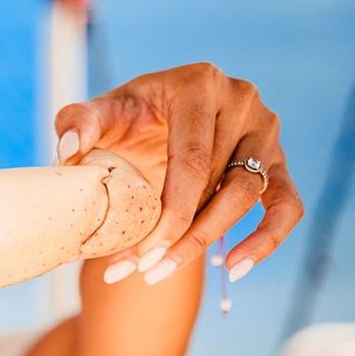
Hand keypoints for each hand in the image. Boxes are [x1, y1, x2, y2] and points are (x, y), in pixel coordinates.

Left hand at [54, 62, 302, 284]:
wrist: (148, 126)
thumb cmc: (123, 120)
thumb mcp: (97, 116)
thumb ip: (76, 123)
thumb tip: (69, 148)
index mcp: (198, 84)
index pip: (193, 159)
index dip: (172, 211)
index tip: (143, 251)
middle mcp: (241, 101)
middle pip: (218, 182)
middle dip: (180, 234)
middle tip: (144, 269)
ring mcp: (264, 131)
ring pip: (248, 198)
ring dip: (207, 242)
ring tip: (163, 271)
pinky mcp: (277, 162)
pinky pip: (287, 206)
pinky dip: (266, 241)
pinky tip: (235, 269)